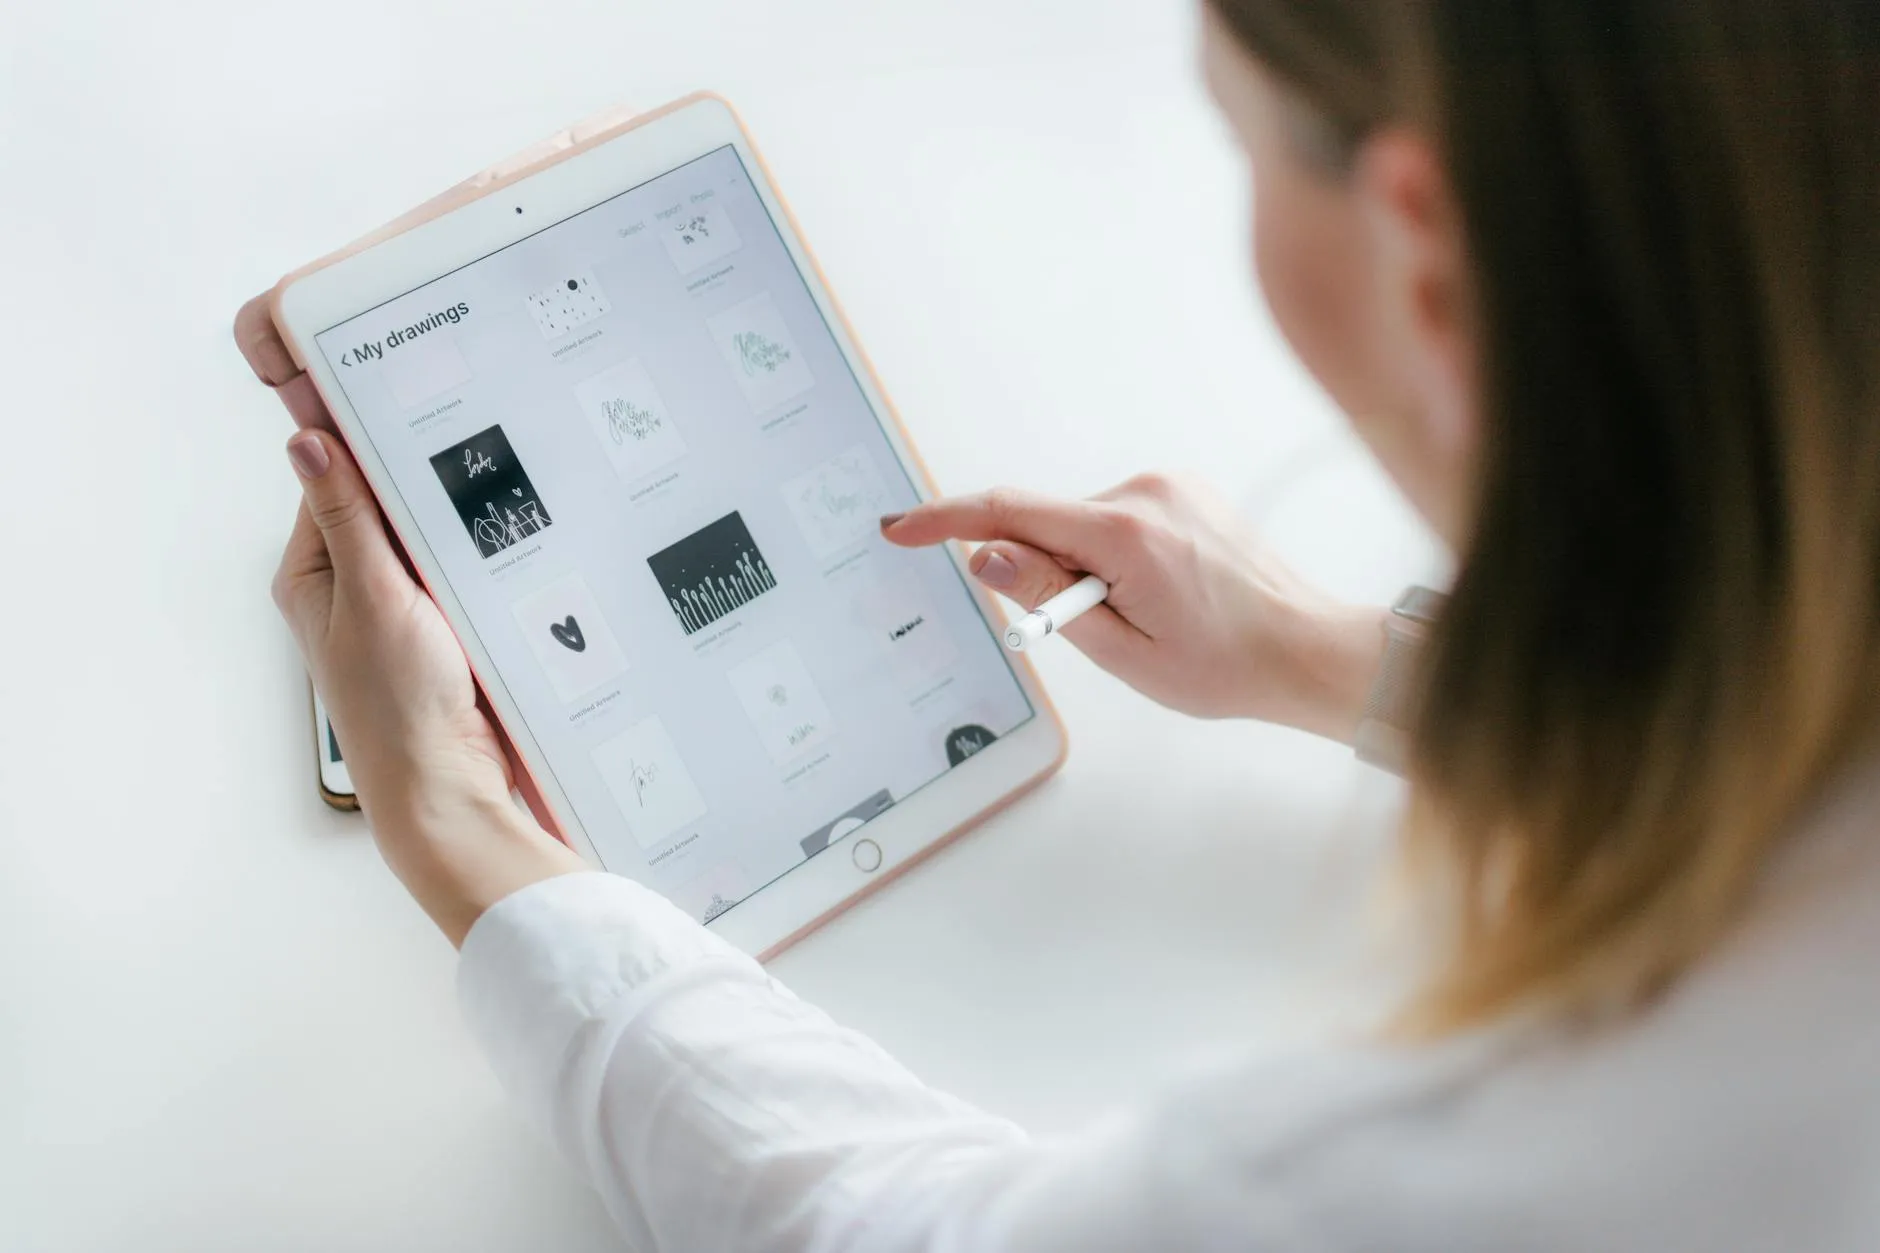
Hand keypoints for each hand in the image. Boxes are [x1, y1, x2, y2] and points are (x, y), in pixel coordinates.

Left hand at [237, 297, 580, 943]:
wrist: (453, 791)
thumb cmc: (400, 709)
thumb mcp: (375, 595)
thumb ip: (348, 515)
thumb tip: (307, 440)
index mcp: (313, 575)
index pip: (335, 480)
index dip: (370, 442)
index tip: (409, 398)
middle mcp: (351, 592)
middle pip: (387, 507)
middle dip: (426, 486)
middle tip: (471, 447)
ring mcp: (401, 614)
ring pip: (430, 542)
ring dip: (460, 528)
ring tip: (495, 501)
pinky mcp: (446, 635)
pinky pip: (462, 577)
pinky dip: (482, 562)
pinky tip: (508, 551)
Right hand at [881, 473, 1386, 741]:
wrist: (1304, 648)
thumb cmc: (1224, 664)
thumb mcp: (1121, 650)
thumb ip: (1047, 598)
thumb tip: (987, 555)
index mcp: (1126, 534)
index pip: (1009, 512)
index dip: (946, 520)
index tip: (902, 528)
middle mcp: (1144, 493)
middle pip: (1044, 521)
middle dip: (1041, 571)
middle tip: (1093, 628)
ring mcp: (1166, 485)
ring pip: (1079, 523)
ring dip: (1081, 566)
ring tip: (1142, 616)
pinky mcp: (1179, 489)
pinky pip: (1113, 517)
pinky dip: (1110, 553)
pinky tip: (1157, 592)